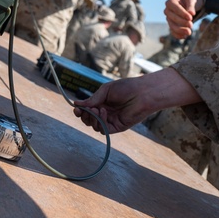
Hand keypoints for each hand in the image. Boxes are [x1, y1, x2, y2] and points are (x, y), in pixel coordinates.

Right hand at [73, 68, 202, 132]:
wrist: (143, 93)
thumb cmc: (127, 88)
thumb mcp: (105, 91)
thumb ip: (92, 99)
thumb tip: (76, 104)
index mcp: (103, 103)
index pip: (87, 111)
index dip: (80, 111)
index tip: (75, 108)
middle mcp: (106, 113)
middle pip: (89, 120)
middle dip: (84, 116)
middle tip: (86, 110)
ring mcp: (112, 121)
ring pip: (94, 126)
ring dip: (92, 119)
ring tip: (98, 109)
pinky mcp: (117, 127)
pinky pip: (104, 130)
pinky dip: (100, 122)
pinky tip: (104, 112)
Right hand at [164, 0, 199, 38]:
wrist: (185, 3)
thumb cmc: (187, 0)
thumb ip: (191, 5)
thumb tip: (191, 13)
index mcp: (170, 2)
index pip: (175, 8)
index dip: (182, 13)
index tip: (190, 18)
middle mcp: (167, 11)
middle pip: (173, 18)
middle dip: (182, 22)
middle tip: (191, 25)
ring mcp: (168, 18)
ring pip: (172, 26)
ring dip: (180, 30)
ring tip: (189, 32)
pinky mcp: (171, 25)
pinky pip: (172, 31)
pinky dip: (177, 35)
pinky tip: (184, 36)